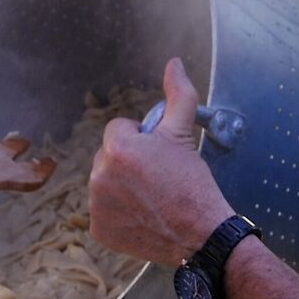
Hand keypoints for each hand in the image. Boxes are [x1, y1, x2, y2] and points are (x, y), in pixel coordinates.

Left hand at [87, 58, 232, 267]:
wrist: (201, 234)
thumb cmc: (193, 184)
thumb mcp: (183, 134)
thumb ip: (177, 94)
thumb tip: (173, 64)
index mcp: (117, 148)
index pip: (118, 130)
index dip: (141, 140)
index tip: (158, 157)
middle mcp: (99, 175)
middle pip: (109, 156)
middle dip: (129, 162)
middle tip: (157, 178)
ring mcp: (97, 205)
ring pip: (105, 182)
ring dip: (122, 185)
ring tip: (151, 197)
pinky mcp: (100, 229)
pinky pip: (103, 211)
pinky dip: (119, 213)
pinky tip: (142, 215)